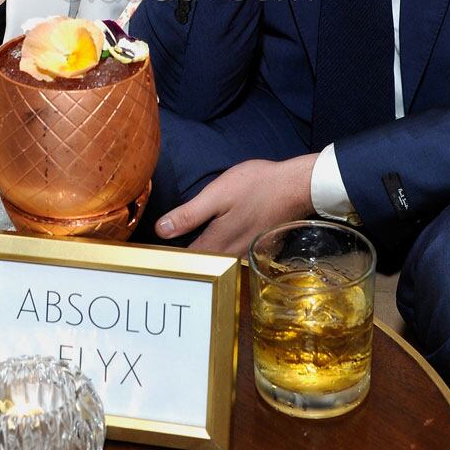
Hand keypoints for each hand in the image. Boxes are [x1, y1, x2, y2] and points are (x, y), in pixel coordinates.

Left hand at [155, 155, 318, 256]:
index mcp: (217, 243)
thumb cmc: (257, 186)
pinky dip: (220, 252)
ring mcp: (246, 252)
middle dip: (184, 260)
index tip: (153, 256)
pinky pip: (231, 255)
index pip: (185, 259)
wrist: (297, 187)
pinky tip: (216, 241)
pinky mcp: (256, 246)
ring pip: (217, 260)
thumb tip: (161, 231)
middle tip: (164, 255)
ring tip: (185, 250)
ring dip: (202, 258)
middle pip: (201, 263)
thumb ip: (189, 215)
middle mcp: (231, 254)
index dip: (169, 257)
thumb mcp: (217, 195)